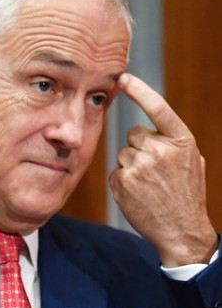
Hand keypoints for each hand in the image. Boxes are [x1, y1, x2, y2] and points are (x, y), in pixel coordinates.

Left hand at [108, 73, 216, 266]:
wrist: (181, 229)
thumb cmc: (186, 194)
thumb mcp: (191, 161)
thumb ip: (172, 143)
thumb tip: (152, 132)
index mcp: (181, 140)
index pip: (158, 107)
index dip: (140, 90)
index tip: (123, 78)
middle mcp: (159, 149)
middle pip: (134, 134)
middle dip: (140, 147)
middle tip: (155, 170)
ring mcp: (139, 164)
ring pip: (123, 153)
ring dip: (131, 165)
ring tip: (148, 184)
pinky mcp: (121, 180)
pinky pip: (115, 171)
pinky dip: (122, 180)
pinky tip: (138, 193)